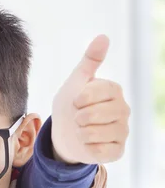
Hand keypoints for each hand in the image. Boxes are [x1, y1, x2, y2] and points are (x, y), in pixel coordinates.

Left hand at [51, 35, 130, 164]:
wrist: (64, 134)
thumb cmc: (71, 105)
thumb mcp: (75, 81)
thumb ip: (89, 61)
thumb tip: (104, 36)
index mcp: (115, 90)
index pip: (102, 91)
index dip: (83, 98)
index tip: (75, 101)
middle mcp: (123, 110)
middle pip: (100, 114)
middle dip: (80, 117)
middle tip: (77, 118)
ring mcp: (122, 131)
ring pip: (99, 133)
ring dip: (81, 133)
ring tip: (81, 130)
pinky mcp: (118, 150)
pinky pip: (101, 152)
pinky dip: (87, 148)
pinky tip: (86, 143)